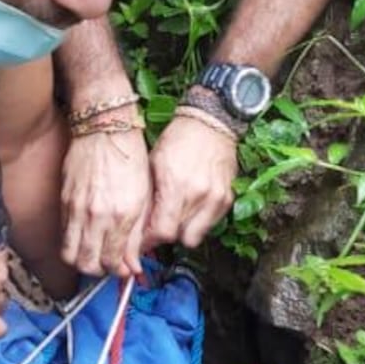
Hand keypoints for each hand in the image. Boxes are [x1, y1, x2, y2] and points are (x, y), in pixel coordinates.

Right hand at [59, 127, 150, 277]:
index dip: (118, 271)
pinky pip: (63, 235)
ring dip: (81, 261)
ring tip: (93, 254)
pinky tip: (84, 236)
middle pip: (87, 264)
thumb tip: (133, 262)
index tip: (123, 267)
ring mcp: (77, 209)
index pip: (112, 262)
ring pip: (70, 255)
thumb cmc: (130, 157)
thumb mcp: (144, 197)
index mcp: (122, 215)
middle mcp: (96, 216)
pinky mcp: (64, 201)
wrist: (105, 128)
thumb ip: (137, 233)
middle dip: (98, 271)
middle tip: (107, 264)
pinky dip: (72, 243)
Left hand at [144, 113, 237, 249]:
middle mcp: (199, 195)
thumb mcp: (153, 165)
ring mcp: (216, 199)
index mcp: (176, 185)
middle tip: (156, 228)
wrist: (211, 122)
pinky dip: (198, 222)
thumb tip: (137, 227)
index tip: (142, 241)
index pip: (162, 232)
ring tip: (173, 217)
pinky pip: (210, 225)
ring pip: (195, 236)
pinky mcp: (227, 199)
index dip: (149, 241)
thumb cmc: (177, 139)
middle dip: (164, 236)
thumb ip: (148, 198)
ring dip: (182, 232)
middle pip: (178, 238)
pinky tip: (189, 208)